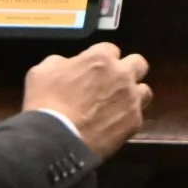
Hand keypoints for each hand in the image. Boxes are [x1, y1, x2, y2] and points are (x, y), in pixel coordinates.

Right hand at [26, 41, 150, 158]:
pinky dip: (127, 118)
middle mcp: (121, 74)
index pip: (111, 49)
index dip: (101, 59)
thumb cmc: (46, 102)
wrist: (56, 139)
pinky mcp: (134, 122)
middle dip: (127, 70)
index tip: (93, 70)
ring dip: (133, 94)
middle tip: (113, 82)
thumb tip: (68, 64)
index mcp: (100, 58)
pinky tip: (114, 124)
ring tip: (119, 104)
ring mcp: (131, 98)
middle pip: (138, 63)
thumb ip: (61, 62)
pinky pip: (138, 115)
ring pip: (145, 90)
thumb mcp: (42, 71)